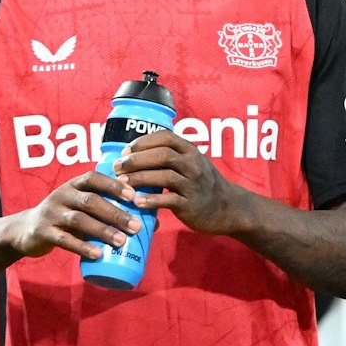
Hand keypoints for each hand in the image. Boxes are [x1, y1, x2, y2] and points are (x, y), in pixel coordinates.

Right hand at [8, 170, 141, 259]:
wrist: (27, 230)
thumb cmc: (68, 217)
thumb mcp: (86, 209)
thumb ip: (113, 212)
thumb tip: (154, 223)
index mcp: (74, 185)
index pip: (94, 178)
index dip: (113, 184)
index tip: (134, 195)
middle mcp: (62, 195)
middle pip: (90, 201)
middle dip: (115, 213)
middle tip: (136, 226)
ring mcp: (51, 213)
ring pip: (79, 220)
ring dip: (102, 230)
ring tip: (122, 241)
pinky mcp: (43, 232)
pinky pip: (64, 239)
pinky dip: (82, 247)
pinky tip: (98, 254)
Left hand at [113, 130, 246, 235]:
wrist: (227, 208)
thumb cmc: (202, 184)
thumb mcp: (192, 164)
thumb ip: (170, 157)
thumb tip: (133, 154)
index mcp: (191, 151)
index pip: (165, 137)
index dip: (143, 142)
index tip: (126, 150)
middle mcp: (194, 165)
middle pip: (162, 155)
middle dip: (136, 160)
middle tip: (117, 166)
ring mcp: (194, 184)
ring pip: (164, 176)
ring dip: (139, 178)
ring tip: (122, 182)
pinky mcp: (191, 204)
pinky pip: (169, 200)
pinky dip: (151, 200)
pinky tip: (137, 201)